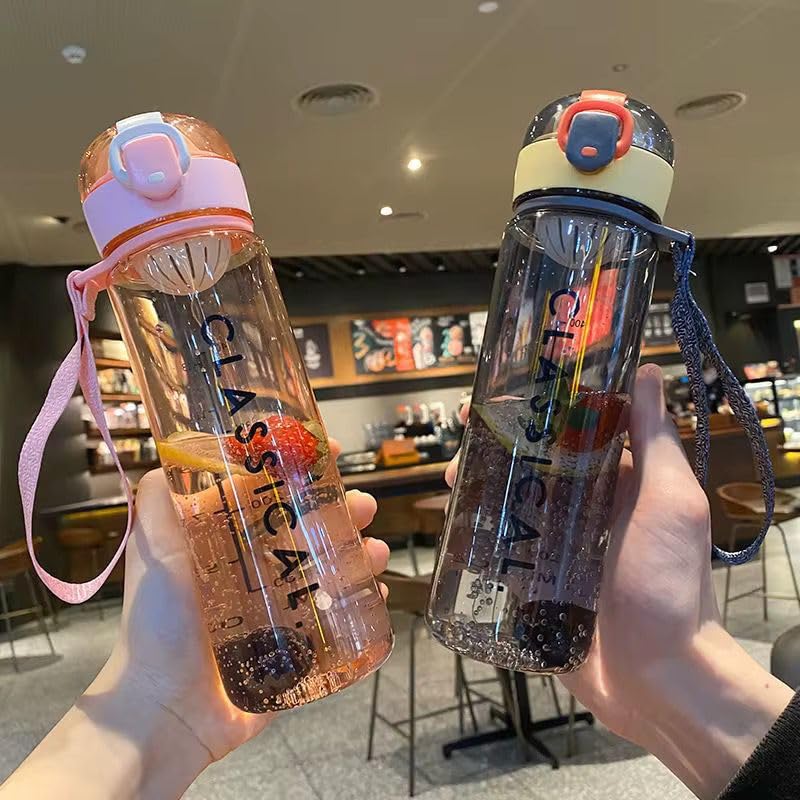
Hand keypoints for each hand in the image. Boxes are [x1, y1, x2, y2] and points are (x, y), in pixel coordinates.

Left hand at [2, 441, 388, 799]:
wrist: (167, 708)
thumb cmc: (160, 621)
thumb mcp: (154, 549)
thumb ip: (159, 501)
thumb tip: (176, 450)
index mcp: (229, 542)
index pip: (274, 495)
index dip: (304, 470)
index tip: (331, 452)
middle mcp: (258, 570)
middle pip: (311, 529)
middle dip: (343, 510)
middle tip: (363, 507)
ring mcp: (282, 608)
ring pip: (332, 568)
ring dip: (360, 553)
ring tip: (376, 551)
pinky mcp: (300, 646)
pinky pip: (339, 616)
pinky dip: (363, 599)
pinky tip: (378, 591)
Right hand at [444, 366, 791, 798]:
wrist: (657, 678)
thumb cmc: (666, 584)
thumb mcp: (670, 503)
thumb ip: (655, 441)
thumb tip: (643, 372)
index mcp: (617, 485)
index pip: (570, 435)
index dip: (533, 414)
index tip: (497, 400)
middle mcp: (586, 513)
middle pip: (531, 470)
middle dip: (492, 455)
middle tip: (461, 452)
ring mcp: (558, 552)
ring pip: (510, 510)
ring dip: (478, 495)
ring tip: (452, 491)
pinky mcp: (537, 588)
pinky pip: (502, 556)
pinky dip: (478, 541)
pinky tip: (453, 532)